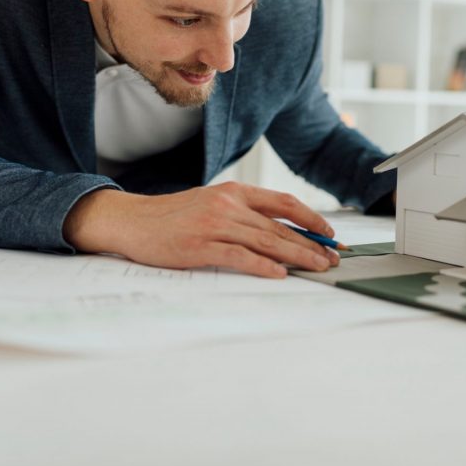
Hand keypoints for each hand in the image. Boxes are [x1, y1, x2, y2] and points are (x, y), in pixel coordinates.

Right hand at [63, 182, 339, 277]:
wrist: (132, 221)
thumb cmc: (173, 217)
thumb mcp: (211, 204)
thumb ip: (243, 214)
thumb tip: (279, 232)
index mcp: (234, 192)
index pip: (283, 203)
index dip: (311, 218)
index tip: (330, 234)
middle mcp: (227, 205)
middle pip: (279, 226)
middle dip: (311, 244)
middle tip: (332, 258)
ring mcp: (214, 225)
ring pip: (266, 241)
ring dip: (296, 256)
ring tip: (317, 267)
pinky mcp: (200, 247)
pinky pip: (239, 256)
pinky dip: (262, 266)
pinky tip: (279, 274)